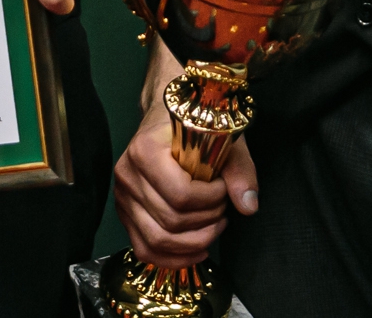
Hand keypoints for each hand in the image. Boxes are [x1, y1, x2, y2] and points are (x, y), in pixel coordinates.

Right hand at [112, 44, 259, 267]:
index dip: (211, 199)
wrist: (166, 114)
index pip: (181, 194)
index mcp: (145, 151)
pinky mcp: (124, 214)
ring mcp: (122, 197)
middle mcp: (127, 176)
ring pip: (157, 240)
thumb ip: (239, 170)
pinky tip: (197, 251)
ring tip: (215, 226)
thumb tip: (249, 205)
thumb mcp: (223, 136)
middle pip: (171, 221)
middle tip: (224, 207)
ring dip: (194, 242)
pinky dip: (172, 258)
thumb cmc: (195, 122)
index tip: (224, 186)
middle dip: (207, 220)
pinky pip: (144, 249)